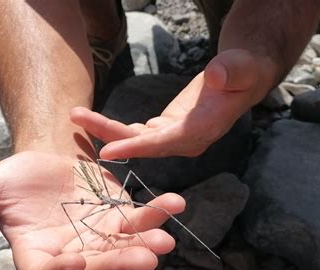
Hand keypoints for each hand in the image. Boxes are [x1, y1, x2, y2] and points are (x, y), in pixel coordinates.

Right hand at [0, 152, 183, 269]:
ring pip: (124, 252)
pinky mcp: (122, 221)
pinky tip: (175, 203)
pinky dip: (158, 216)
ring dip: (144, 246)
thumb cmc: (20, 178)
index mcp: (38, 254)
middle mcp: (73, 255)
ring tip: (162, 241)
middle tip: (139, 260)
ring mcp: (101, 241)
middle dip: (115, 266)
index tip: (68, 263)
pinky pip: (142, 223)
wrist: (50, 161)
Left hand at [71, 49, 271, 158]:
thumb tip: (216, 75)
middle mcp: (185, 140)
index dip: (136, 148)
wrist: (240, 81)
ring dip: (106, 130)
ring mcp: (174, 136)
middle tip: (76, 118)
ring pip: (136, 139)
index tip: (107, 151)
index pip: (165, 142)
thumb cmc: (244, 71)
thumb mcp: (242, 67)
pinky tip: (94, 122)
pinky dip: (116, 129)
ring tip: (77, 115)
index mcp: (203, 129)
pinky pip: (137, 134)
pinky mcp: (166, 129)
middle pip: (142, 143)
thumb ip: (232, 71)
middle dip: (109, 135)